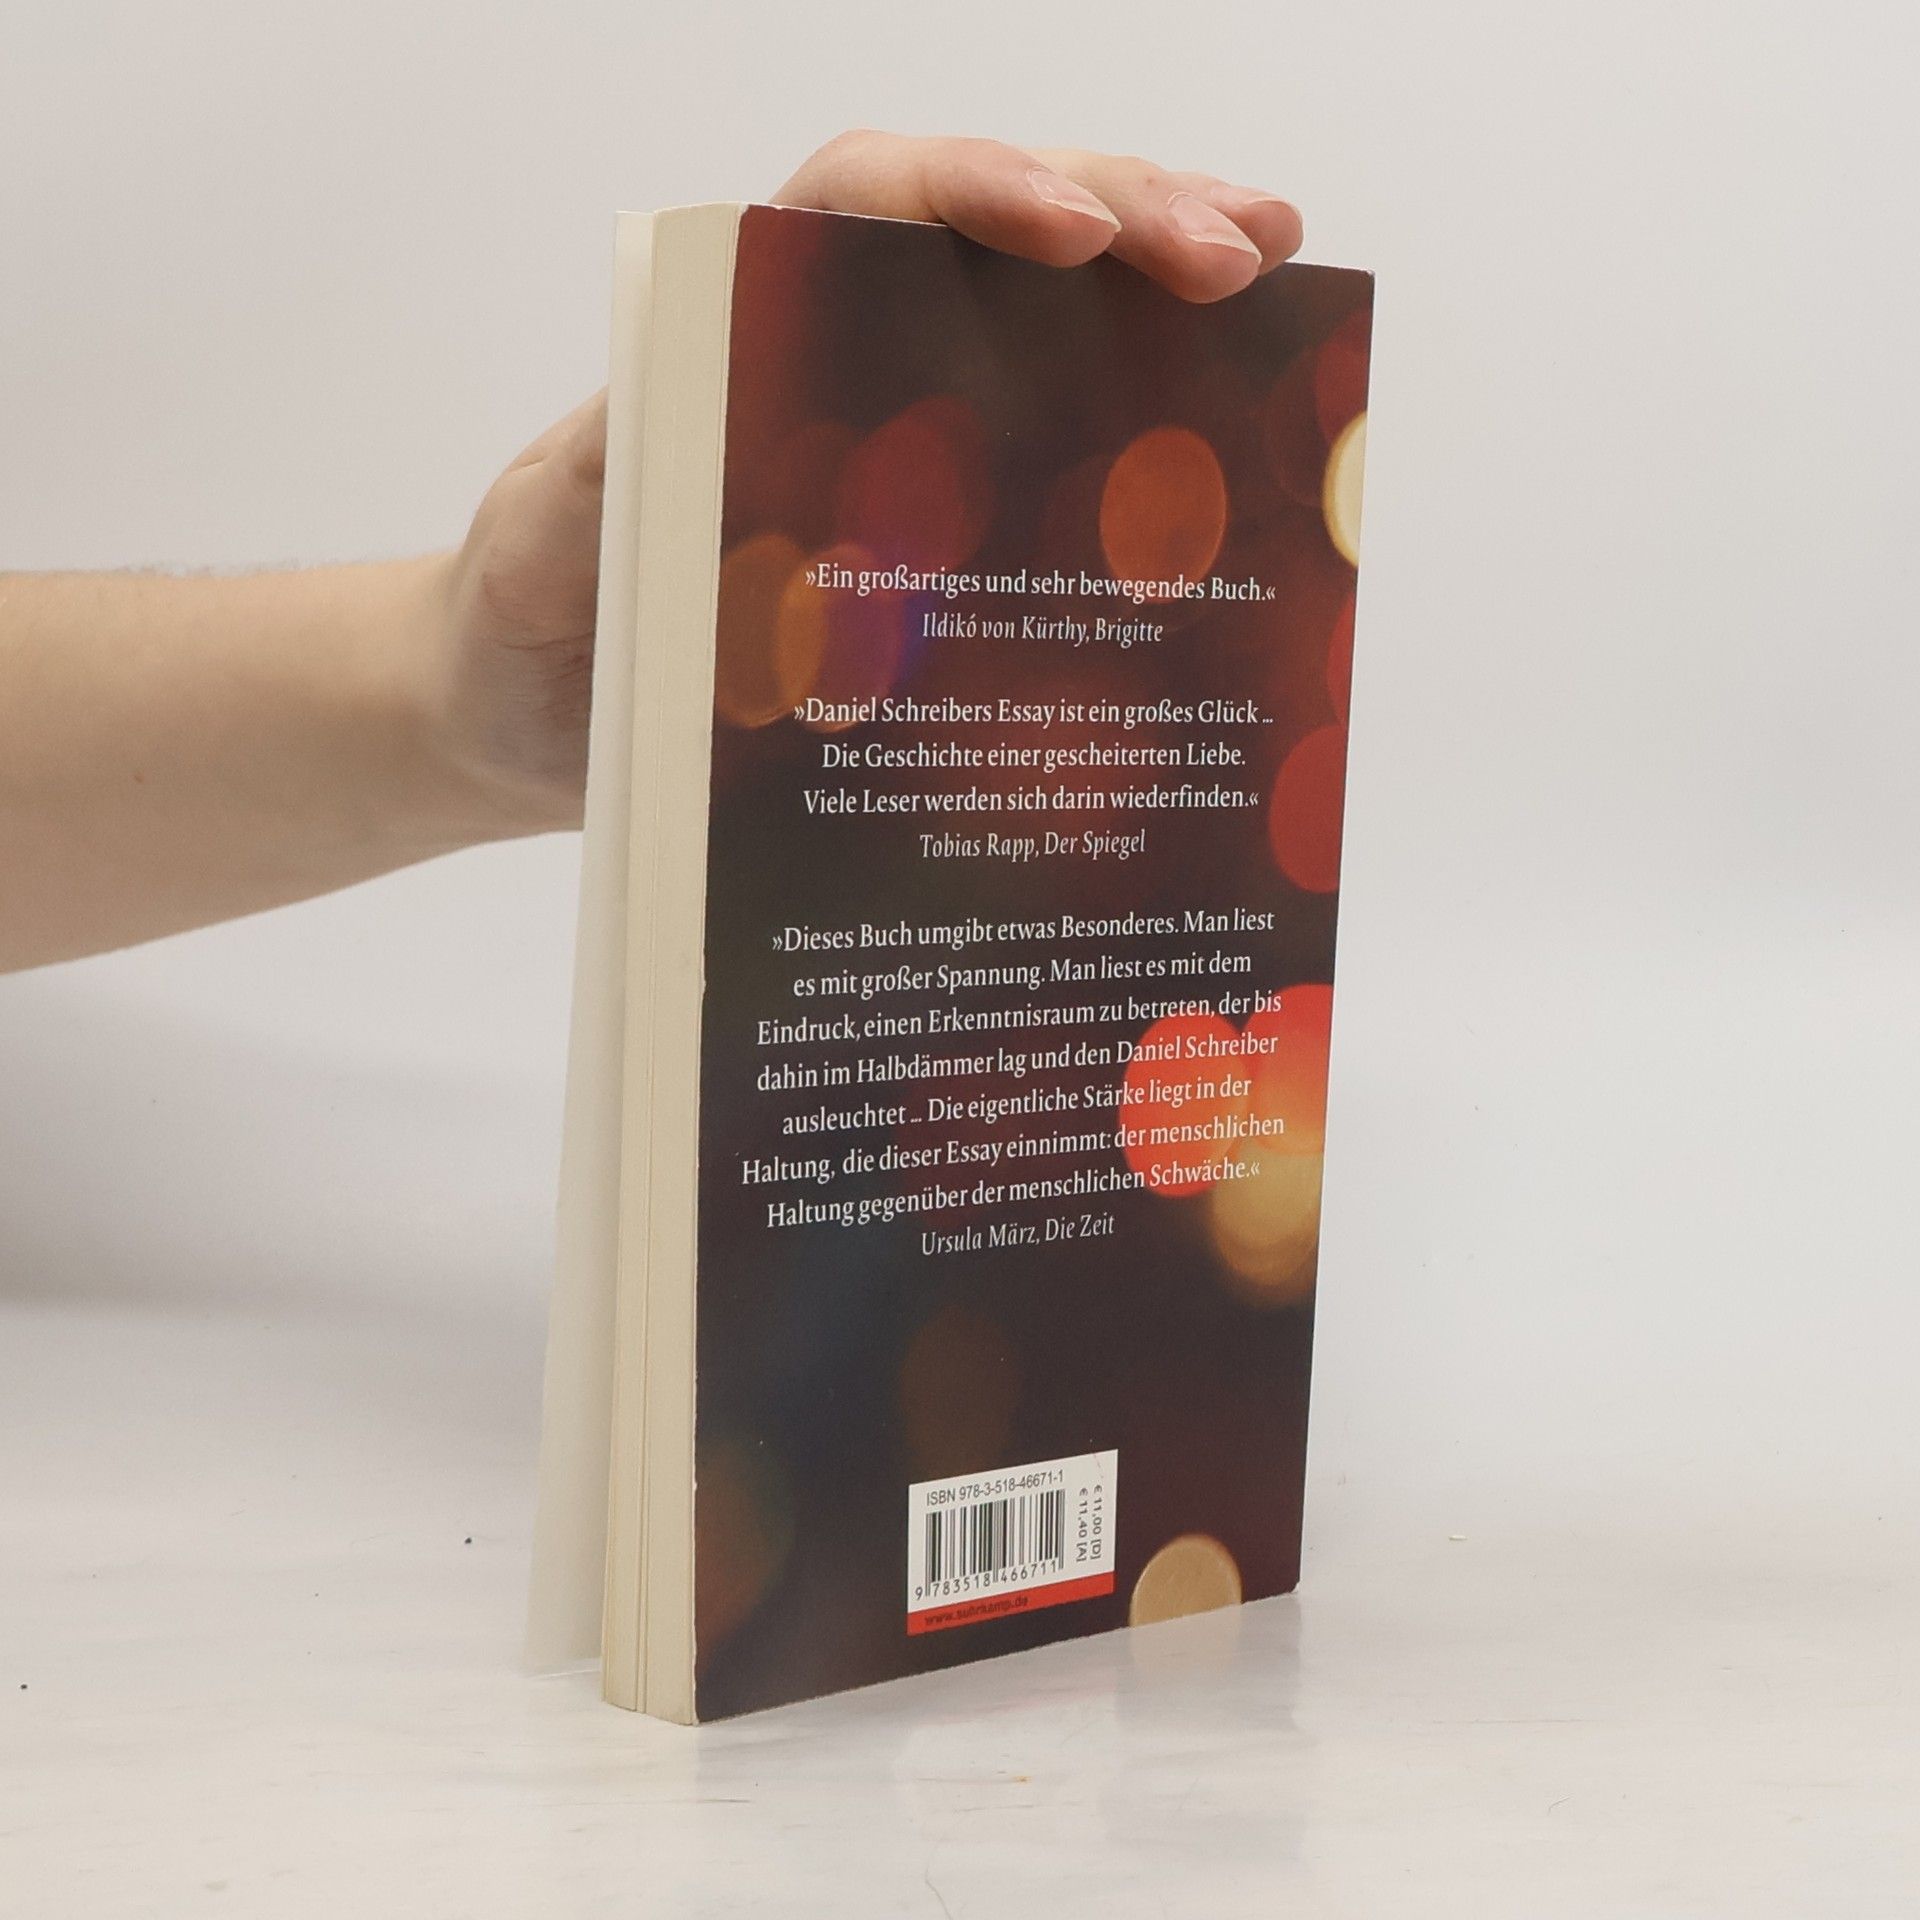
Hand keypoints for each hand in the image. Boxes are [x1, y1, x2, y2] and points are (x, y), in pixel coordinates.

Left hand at [434, 133, 1304, 831]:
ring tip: (1275, 277)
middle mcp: (832, 359)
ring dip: (1158, 288)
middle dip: (1125, 215)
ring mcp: (892, 440)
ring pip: (1039, 324)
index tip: (1078, 234)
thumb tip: (701, 420)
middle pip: (988, 235)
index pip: (865, 205)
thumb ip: (597, 469)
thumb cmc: (525, 618)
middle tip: (1249, 249)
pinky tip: (1228, 428)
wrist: (523, 720)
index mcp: (741, 331)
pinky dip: (1137, 425)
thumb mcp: (544, 539)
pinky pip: (1043, 453)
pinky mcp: (925, 532)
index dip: (979, 194)